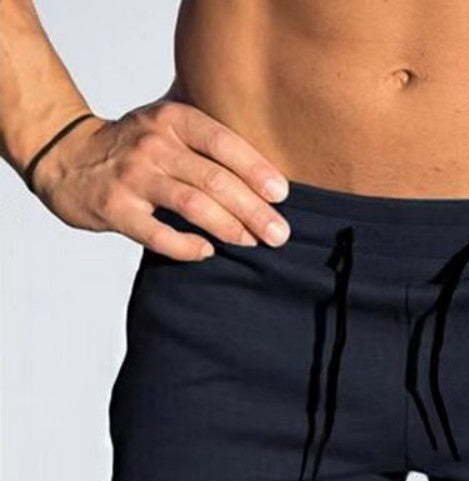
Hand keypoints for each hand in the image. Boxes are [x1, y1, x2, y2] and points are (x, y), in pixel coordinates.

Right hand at [30, 100, 291, 260]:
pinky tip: (208, 252)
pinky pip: (158, 234)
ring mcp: (132, 177)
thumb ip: (210, 140)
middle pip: (215, 179)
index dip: (256, 170)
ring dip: (229, 227)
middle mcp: (153, 144)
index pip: (223, 142)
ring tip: (253, 242)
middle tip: (279, 233)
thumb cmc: (135, 147)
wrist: (66, 157)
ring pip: (192, 204)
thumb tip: (270, 176)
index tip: (282, 195)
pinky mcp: (115, 209)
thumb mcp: (168, 126)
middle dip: (254, 210)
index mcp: (172, 120)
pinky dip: (187, 246)